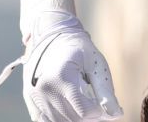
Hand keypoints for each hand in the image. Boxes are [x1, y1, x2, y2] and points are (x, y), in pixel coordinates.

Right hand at [0, 0, 122, 121]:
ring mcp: (34, 96)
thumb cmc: (78, 48)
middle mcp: (44, 89)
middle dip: (90, 118)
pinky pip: (45, 120)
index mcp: (62, 77)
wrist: (52, 35)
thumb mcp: (96, 64)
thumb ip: (105, 91)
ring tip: (87, 109)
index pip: (85, 111)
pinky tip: (71, 111)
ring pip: (59, 121)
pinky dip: (61, 118)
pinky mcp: (30, 100)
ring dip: (76, 119)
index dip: (100, 114)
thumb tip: (116, 114)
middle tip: (101, 110)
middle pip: (73, 118)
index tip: (109, 109)